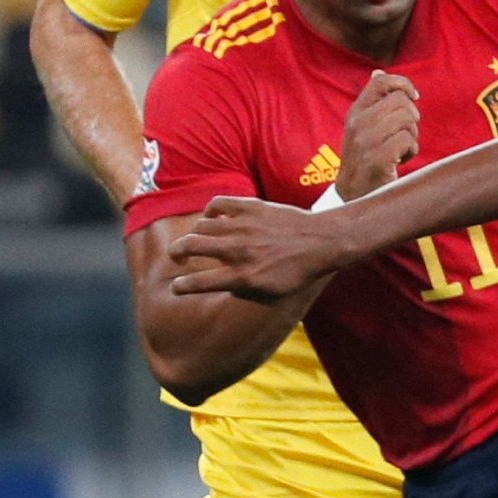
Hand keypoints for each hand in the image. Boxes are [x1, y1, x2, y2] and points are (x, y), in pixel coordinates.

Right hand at [168, 196, 342, 300]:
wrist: (322, 242)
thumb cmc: (298, 272)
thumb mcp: (270, 294)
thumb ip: (240, 291)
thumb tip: (218, 285)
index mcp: (242, 277)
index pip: (197, 283)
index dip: (180, 287)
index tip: (177, 287)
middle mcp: (238, 251)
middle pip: (188, 247)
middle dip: (176, 252)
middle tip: (177, 255)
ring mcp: (243, 227)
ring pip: (200, 226)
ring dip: (194, 234)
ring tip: (198, 238)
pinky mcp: (251, 208)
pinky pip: (217, 204)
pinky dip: (210, 211)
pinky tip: (214, 218)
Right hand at [335, 70, 419, 200]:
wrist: (354, 198)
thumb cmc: (366, 160)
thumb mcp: (363, 128)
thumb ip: (373, 102)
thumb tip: (378, 72)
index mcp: (355, 113)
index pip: (381, 82)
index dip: (403, 84)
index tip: (414, 97)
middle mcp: (357, 124)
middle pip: (401, 101)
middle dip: (411, 117)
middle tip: (405, 134)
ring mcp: (365, 142)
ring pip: (406, 118)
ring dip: (412, 135)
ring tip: (401, 149)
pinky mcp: (376, 159)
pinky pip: (407, 139)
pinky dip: (411, 150)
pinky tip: (400, 161)